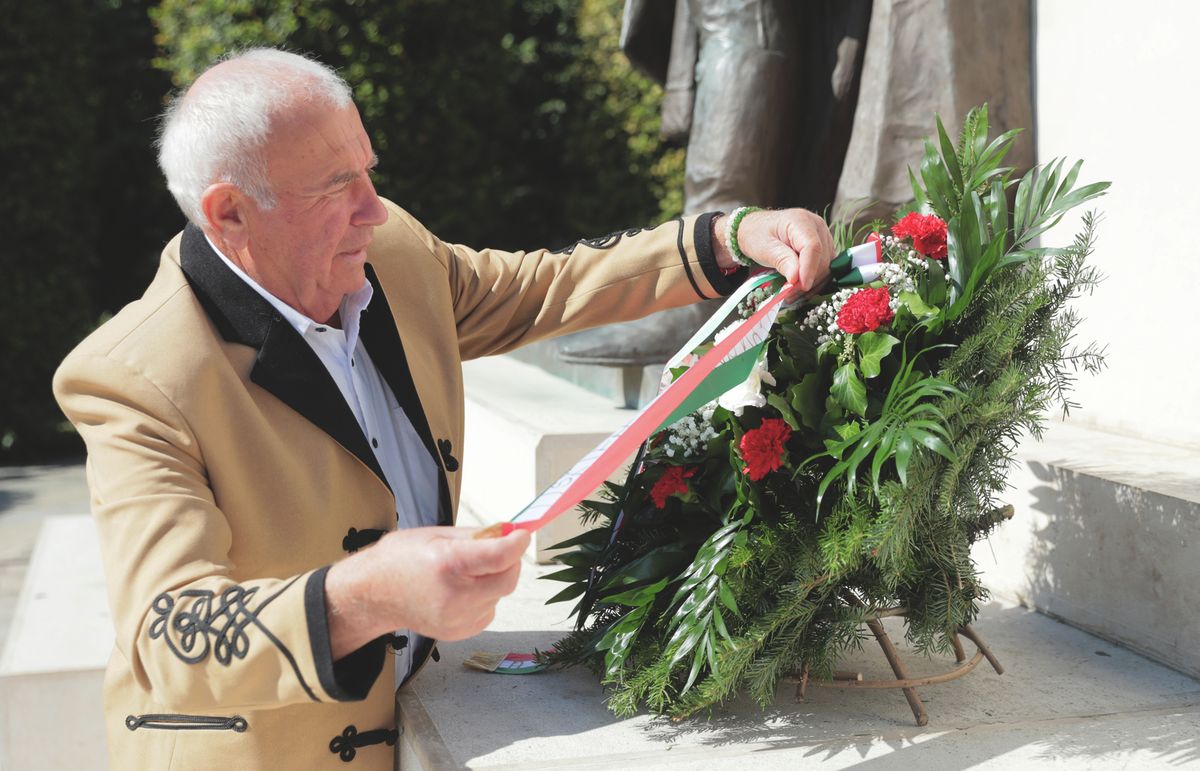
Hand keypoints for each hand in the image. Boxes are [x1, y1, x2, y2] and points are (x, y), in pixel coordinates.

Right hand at [325, 525, 530, 656]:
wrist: (372, 595)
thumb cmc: (399, 559)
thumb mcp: (436, 534)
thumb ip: (477, 535)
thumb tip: (508, 533)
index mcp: (447, 565)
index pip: (500, 556)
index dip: (517, 543)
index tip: (522, 534)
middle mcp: (454, 597)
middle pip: (507, 580)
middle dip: (509, 561)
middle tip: (498, 548)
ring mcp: (457, 619)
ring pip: (499, 595)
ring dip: (494, 579)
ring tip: (465, 571)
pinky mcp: (459, 632)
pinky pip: (489, 609)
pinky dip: (484, 596)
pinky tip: (461, 589)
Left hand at [713, 208, 833, 293]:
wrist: (757, 229)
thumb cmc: (758, 235)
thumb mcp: (764, 248)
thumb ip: (781, 260)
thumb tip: (795, 278)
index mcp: (801, 221)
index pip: (813, 246)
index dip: (809, 269)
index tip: (801, 286)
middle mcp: (817, 227)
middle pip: (822, 258)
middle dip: (808, 279)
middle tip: (789, 293)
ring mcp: (823, 237)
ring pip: (827, 266)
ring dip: (812, 283)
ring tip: (792, 293)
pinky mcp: (824, 248)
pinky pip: (825, 268)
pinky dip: (814, 280)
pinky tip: (800, 288)